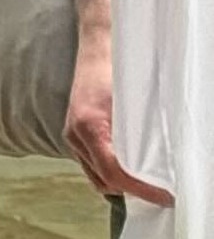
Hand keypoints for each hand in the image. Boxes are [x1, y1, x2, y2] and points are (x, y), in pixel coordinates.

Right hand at [66, 0, 173, 207]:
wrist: (100, 40)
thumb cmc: (120, 66)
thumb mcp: (137, 102)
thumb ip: (145, 135)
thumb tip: (164, 165)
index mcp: (89, 127)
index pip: (115, 173)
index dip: (142, 190)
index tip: (166, 197)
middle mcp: (74, 134)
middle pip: (103, 180)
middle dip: (132, 190)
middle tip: (163, 192)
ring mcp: (71, 133)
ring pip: (96, 174)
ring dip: (121, 182)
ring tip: (149, 182)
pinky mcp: (74, 131)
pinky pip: (92, 162)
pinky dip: (111, 170)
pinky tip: (131, 166)